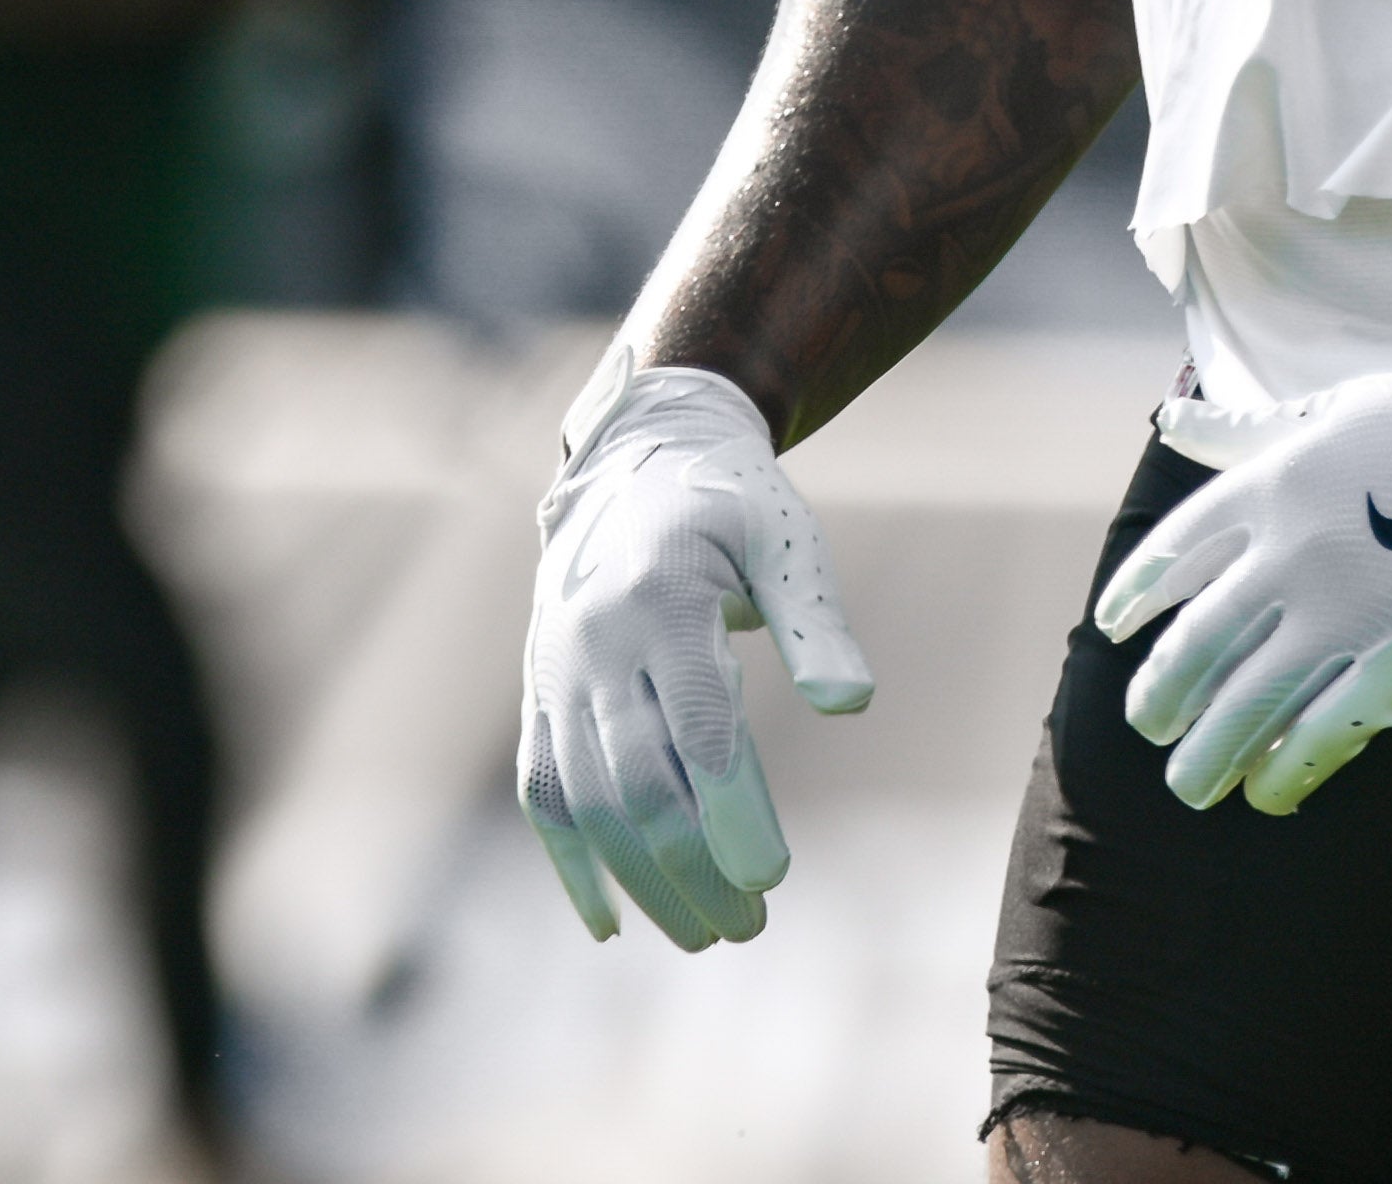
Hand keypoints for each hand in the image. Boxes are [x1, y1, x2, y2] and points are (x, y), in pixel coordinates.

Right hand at [517, 359, 876, 945]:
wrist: (634, 459)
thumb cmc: (730, 504)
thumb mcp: (785, 542)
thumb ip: (817, 624)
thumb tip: (851, 703)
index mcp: (663, 596)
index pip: (698, 727)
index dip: (731, 810)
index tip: (771, 877)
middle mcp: (597, 641)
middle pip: (637, 782)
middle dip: (692, 866)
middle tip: (750, 925)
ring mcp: (558, 672)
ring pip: (590, 801)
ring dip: (642, 880)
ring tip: (706, 933)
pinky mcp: (540, 695)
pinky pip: (544, 791)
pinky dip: (570, 862)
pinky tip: (608, 925)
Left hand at [1093, 338, 1391, 815]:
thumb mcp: (1333, 411)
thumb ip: (1247, 431)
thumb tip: (1173, 415)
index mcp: (1272, 485)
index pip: (1173, 555)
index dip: (1135, 597)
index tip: (1112, 630)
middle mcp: (1290, 555)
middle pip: (1195, 646)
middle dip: (1161, 695)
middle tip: (1149, 725)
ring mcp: (1342, 616)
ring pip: (1246, 707)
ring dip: (1209, 754)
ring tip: (1190, 783)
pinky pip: (1322, 736)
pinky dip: (1286, 771)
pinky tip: (1267, 791)